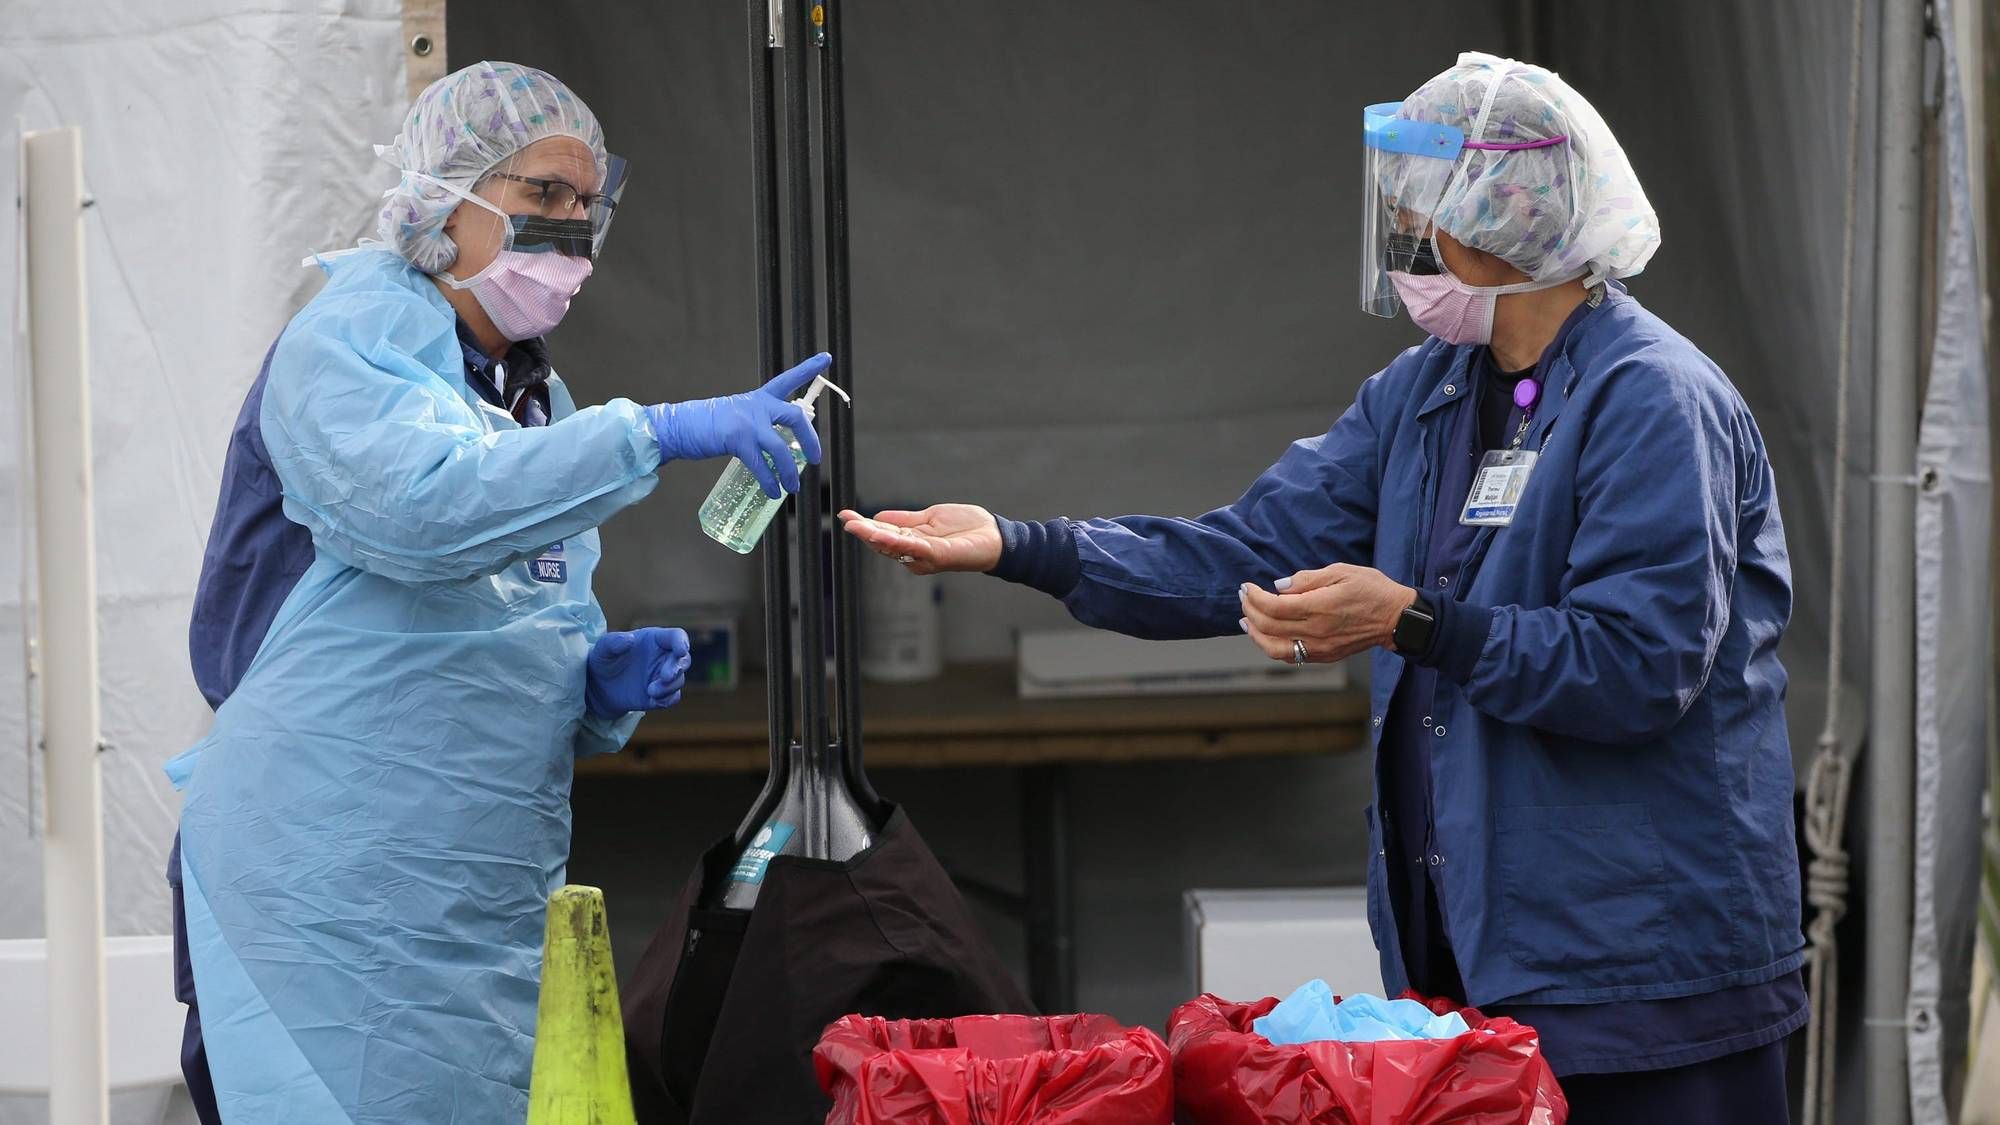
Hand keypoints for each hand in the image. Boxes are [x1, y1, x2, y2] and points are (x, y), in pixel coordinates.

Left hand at [585, 627, 690, 717]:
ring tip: (650, 691)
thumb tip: (630, 639)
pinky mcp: (660, 695)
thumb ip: (614, 642)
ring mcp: (663, 677)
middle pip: (683, 660)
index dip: (682, 642)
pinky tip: (653, 700)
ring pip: (679, 680)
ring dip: (669, 687)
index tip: (681, 650)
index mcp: (655, 640)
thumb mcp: (603, 649)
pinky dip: (667, 699)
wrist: (598, 686)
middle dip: (677, 668)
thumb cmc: (603, 660)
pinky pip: (673, 697)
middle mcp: (664, 657)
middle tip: (665, 677)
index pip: (676, 636)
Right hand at [645, 352, 830, 498]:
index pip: (787, 380)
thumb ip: (759, 425)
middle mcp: (757, 406)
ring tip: (792, 487)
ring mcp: (748, 422)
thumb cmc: (709, 425)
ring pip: (781, 448)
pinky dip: (769, 481)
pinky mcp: (737, 440)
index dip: (808, 369)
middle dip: (810, 439)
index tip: (826, 358)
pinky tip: (773, 492)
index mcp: (758, 398)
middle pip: (795, 417)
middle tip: (814, 458)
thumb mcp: (739, 416)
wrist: (679, 427)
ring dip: (789, 471)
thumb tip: (780, 451)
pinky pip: (761, 465)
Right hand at [838, 505, 1001, 574]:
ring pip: (896, 547)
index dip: (864, 526)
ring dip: (876, 537)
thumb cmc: (966, 528)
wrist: (994, 535)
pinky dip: (900, 542)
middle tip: (847, 522)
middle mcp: (916, 553)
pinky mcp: (940, 555)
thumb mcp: (929, 518)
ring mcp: (927, 556)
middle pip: (884, 543)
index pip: (883, 534)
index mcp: (912, 542)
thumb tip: (877, 517)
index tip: (846, 515)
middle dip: (865, 532)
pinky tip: (886, 535)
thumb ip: (904, 520)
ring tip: (858, 527)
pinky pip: (917, 548)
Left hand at [1238, 564, 1417, 664]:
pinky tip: (1265, 634)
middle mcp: (1316, 632)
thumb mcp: (1341, 572)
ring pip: (1274, 648)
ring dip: (1254, 634)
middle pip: (1268, 626)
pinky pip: (1290, 656)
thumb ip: (1307, 579)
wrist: (1396, 619)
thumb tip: (1279, 586)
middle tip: (1243, 597)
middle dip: (1250, 610)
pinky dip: (1271, 646)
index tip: (1247, 587)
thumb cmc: (1372, 590)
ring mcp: (1319, 648)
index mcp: (1319, 608)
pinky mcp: (1324, 656)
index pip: (1273, 607)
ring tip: (1245, 620)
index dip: (1254, 597)